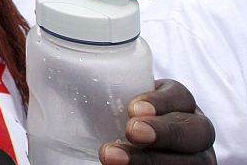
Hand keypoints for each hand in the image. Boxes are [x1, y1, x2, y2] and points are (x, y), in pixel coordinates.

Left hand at [100, 80, 215, 164]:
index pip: (180, 96)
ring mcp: (197, 157)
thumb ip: (94, 95)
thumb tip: (49, 88)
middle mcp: (195, 129)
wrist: (138, 153)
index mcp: (179, 104)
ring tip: (112, 157)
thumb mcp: (118, 106)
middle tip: (131, 131)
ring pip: (193, 161)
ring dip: (153, 160)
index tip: (133, 108)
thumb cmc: (123, 124)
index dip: (161, 101)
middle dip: (164, 131)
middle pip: (197, 129)